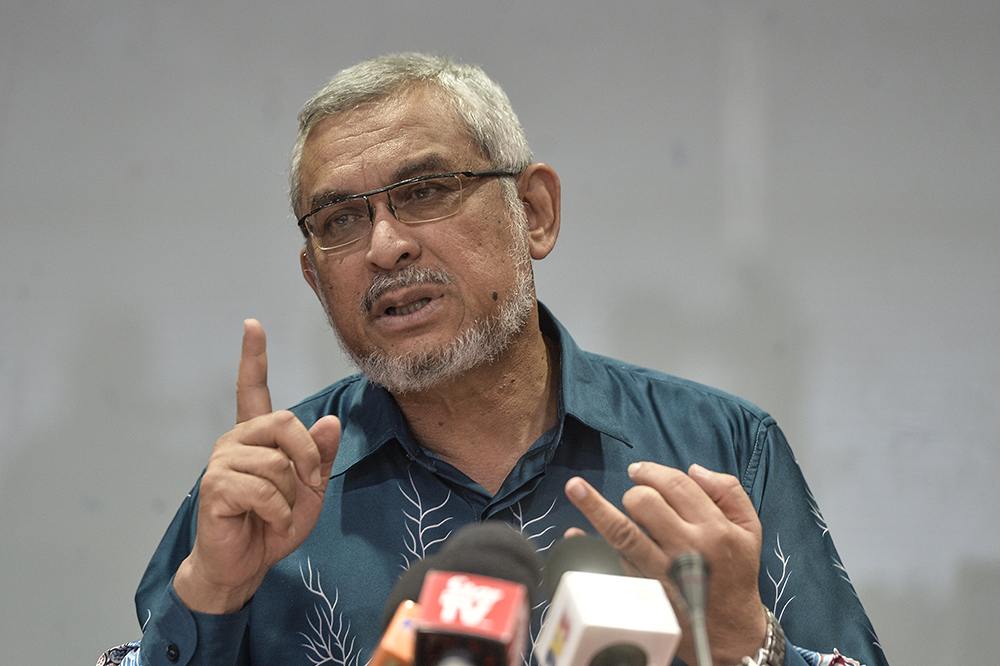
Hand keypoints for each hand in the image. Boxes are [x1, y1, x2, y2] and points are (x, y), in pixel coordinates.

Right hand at [173, 319, 340, 613]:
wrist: (245, 565)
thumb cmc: (274, 524)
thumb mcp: (310, 488)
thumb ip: (320, 455)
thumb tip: (329, 421)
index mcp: (257, 436)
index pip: (253, 388)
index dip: (253, 357)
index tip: (252, 325)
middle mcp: (236, 440)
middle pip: (286, 423)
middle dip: (308, 459)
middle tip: (306, 487)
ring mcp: (221, 461)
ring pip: (279, 463)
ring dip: (292, 496)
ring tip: (278, 513)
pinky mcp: (215, 486)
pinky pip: (264, 490)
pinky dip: (278, 513)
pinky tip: (268, 522)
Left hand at [564, 463, 766, 664]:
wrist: (730, 629)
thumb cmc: (736, 572)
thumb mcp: (748, 529)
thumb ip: (728, 491)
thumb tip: (694, 469)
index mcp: (715, 528)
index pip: (676, 485)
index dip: (652, 471)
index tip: (638, 469)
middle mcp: (687, 548)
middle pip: (646, 502)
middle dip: (635, 491)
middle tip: (634, 494)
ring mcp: (662, 570)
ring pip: (622, 531)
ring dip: (595, 506)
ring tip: (575, 487)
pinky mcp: (645, 589)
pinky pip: (612, 563)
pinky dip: (590, 546)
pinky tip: (573, 534)